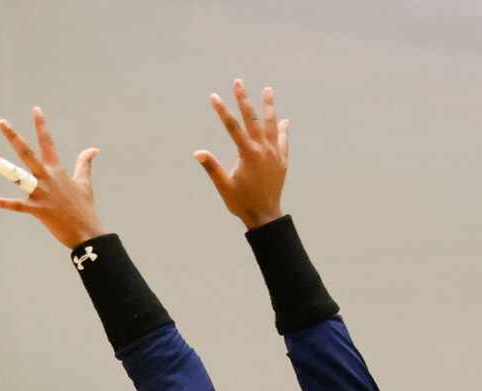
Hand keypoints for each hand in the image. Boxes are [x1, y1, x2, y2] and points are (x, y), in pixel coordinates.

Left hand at [0, 107, 104, 249]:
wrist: (88, 233)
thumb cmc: (85, 208)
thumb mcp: (85, 183)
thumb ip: (85, 164)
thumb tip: (93, 149)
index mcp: (57, 170)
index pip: (48, 142)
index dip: (41, 125)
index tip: (35, 109)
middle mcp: (47, 178)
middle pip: (28, 153)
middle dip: (14, 137)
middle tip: (1, 122)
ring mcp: (41, 194)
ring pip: (18, 176)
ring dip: (2, 166)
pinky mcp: (38, 210)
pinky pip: (16, 206)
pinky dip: (2, 203)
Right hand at [194, 80, 288, 229]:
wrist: (265, 216)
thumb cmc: (241, 202)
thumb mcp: (224, 185)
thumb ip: (211, 167)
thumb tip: (197, 152)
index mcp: (248, 154)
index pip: (233, 127)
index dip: (222, 111)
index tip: (214, 96)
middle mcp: (264, 150)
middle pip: (253, 119)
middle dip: (244, 99)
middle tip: (238, 82)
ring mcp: (275, 154)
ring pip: (272, 125)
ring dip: (269, 106)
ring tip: (268, 90)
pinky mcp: (282, 161)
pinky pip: (283, 141)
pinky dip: (283, 129)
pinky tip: (283, 120)